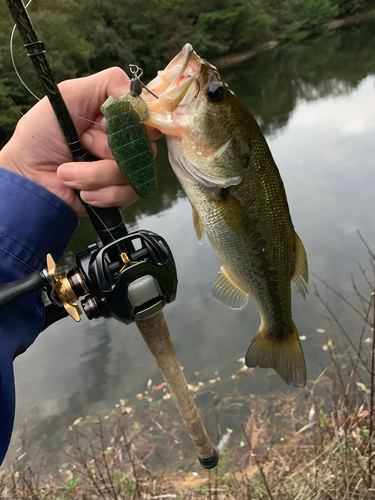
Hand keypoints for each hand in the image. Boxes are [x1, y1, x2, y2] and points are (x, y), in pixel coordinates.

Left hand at [0, 68, 160, 215]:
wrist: (28, 176)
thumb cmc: (42, 135)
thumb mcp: (70, 94)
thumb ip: (109, 84)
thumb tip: (142, 99)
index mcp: (118, 117)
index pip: (148, 117)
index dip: (135, 122)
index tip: (109, 124)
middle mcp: (126, 143)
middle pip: (145, 146)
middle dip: (106, 149)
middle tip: (82, 144)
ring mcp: (125, 170)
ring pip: (133, 172)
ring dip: (95, 174)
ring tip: (68, 173)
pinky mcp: (121, 194)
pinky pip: (128, 194)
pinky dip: (102, 194)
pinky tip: (82, 192)